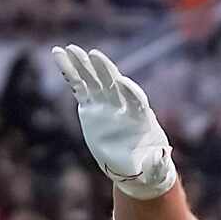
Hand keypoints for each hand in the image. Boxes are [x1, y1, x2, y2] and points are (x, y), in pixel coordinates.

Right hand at [53, 45, 176, 198]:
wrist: (134, 168)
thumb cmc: (149, 168)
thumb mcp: (157, 170)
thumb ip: (158, 163)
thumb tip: (161, 155)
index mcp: (141, 118)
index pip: (136, 100)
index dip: (130, 91)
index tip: (122, 82)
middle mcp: (122, 106)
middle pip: (113, 84)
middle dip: (104, 70)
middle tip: (93, 55)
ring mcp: (106, 105)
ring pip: (93, 81)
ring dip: (82, 65)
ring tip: (69, 49)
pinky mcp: (91, 108)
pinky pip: (79, 87)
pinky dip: (70, 72)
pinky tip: (59, 55)